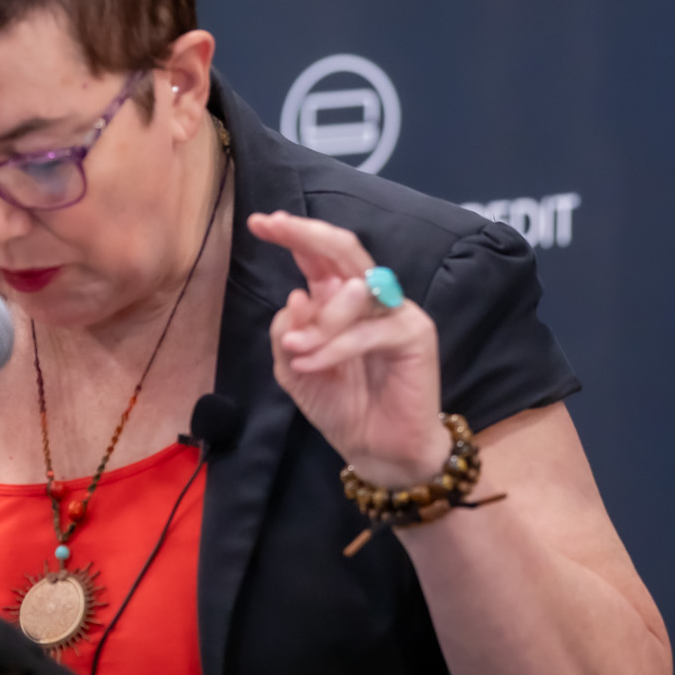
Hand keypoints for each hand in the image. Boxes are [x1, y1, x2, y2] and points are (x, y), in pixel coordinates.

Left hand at [249, 211, 450, 487]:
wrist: (378, 451)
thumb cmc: (341, 407)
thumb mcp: (295, 369)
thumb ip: (287, 332)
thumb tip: (296, 294)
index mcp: (340, 300)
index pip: (319, 256)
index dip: (293, 234)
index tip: (259, 222)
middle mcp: (369, 297)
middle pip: (343, 249)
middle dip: (305, 234)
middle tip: (273, 225)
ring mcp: (395, 311)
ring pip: (352, 292)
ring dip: (318, 321)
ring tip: (295, 351)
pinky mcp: (415, 333)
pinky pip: (367, 331)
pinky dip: (334, 348)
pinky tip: (312, 365)